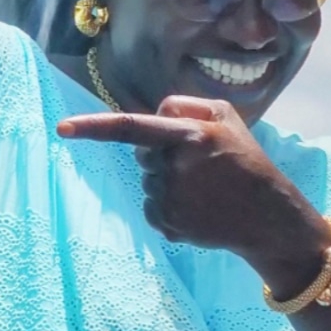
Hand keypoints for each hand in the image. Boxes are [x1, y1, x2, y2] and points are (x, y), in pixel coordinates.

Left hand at [55, 93, 328, 279]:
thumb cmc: (246, 158)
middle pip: (143, 154)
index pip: (131, 127)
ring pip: (148, 181)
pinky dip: (169, 206)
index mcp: (188, 136)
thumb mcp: (225, 115)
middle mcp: (174, 168)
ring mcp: (170, 200)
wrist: (268, 215)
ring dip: (168, 180)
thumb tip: (151, 114)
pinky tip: (199, 208)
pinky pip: (152, 207)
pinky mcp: (168, 225)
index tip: (61, 128)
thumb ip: (182, 104)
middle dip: (160, 154)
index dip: (93, 127)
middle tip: (200, 163)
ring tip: (206, 189)